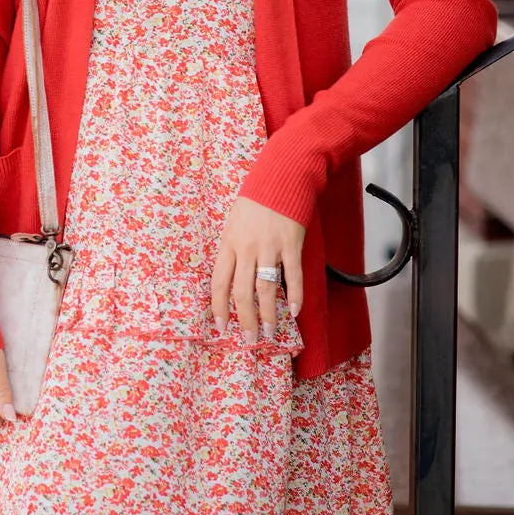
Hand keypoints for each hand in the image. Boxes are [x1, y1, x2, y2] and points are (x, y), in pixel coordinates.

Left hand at [210, 195, 304, 340]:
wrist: (281, 176)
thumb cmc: (256, 198)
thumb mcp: (234, 221)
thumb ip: (233, 248)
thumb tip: (233, 276)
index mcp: (229, 243)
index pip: (219, 282)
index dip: (219, 307)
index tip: (221, 326)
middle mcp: (246, 248)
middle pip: (241, 291)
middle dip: (244, 319)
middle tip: (249, 339)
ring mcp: (269, 247)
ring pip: (266, 289)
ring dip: (268, 314)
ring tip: (270, 332)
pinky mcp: (291, 244)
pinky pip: (292, 275)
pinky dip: (294, 295)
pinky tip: (294, 310)